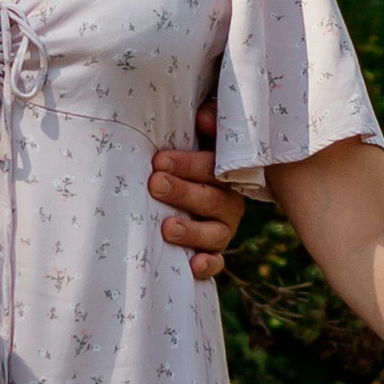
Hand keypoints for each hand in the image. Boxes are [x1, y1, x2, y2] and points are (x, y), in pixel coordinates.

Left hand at [148, 109, 246, 283]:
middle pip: (210, 199)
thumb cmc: (189, 158)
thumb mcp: (200, 137)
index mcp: (225, 173)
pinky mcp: (213, 253)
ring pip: (213, 234)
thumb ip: (209, 123)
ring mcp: (222, 230)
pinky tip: (193, 266)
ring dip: (191, 231)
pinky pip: (216, 263)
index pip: (212, 167)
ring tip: (167, 228)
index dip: (188, 164)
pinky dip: (207, 265)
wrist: (192, 188)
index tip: (160, 160)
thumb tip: (204, 118)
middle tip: (155, 184)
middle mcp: (228, 202)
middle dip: (182, 192)